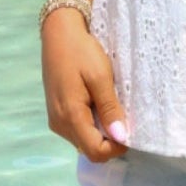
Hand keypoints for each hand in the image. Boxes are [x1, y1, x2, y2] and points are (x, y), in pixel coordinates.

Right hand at [41, 9, 128, 162]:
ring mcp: (55, 119)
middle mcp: (59, 124)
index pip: (95, 152)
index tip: (129, 130)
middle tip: (121, 113)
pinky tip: (97, 103)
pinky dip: (91, 124)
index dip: (116, 147)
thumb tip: (121, 137)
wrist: (58, 33)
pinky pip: (77, 130)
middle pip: (89, 149)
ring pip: (83, 141)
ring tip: (109, 105)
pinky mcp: (56, 113)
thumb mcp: (100, 77)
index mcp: (70, 116)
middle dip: (109, 140)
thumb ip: (110, 108)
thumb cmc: (81, 51)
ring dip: (100, 132)